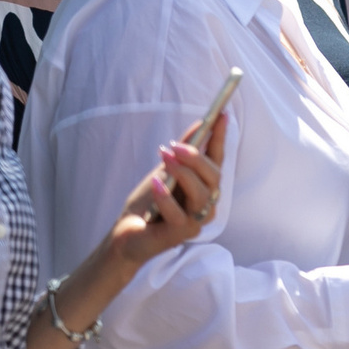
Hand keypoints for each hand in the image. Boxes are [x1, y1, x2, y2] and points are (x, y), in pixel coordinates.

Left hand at [101, 114, 224, 272]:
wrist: (127, 232)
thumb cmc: (148, 203)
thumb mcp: (164, 170)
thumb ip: (182, 152)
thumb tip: (200, 125)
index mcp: (203, 186)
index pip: (217, 159)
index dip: (220, 137)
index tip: (221, 114)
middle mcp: (205, 203)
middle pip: (214, 177)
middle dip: (196, 158)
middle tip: (174, 145)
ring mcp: (196, 220)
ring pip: (201, 194)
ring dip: (183, 173)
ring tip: (164, 158)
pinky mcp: (181, 234)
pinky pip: (178, 214)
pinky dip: (165, 196)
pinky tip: (155, 183)